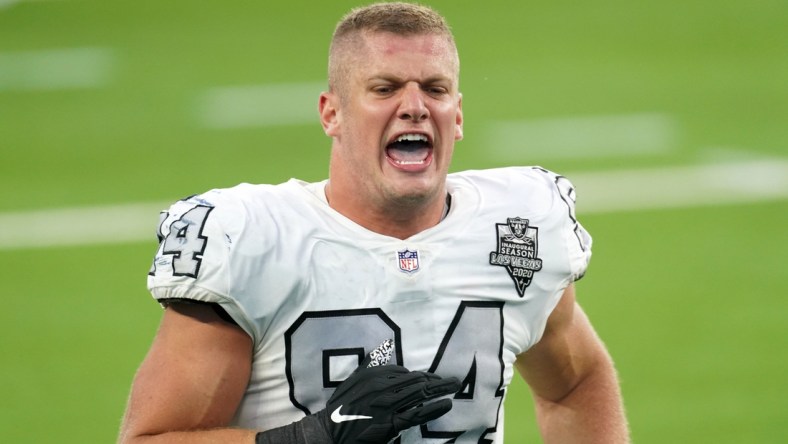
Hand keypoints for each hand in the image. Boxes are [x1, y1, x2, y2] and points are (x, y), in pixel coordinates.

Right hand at [256, 340, 459, 443]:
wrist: (330, 431)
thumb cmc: (341, 408)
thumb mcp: (353, 380)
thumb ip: (369, 365)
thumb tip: (382, 349)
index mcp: (373, 375)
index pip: (404, 371)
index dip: (420, 375)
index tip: (431, 379)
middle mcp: (382, 387)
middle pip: (416, 380)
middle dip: (436, 380)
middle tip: (452, 381)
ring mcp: (388, 405)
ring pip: (419, 394)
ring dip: (440, 389)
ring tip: (455, 387)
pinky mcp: (391, 423)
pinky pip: (417, 414)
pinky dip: (434, 408)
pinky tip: (446, 404)